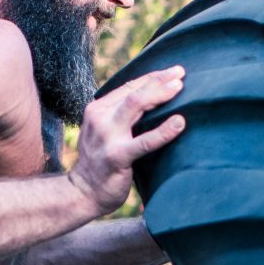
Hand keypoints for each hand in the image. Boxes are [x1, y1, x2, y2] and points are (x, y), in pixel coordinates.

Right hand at [69, 67, 185, 214]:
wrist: (83, 193)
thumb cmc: (101, 163)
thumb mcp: (105, 132)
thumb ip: (121, 116)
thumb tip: (153, 100)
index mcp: (97, 110)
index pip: (129, 87)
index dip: (152, 77)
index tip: (173, 72)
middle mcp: (99, 118)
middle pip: (133, 92)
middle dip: (158, 80)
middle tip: (180, 74)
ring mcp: (106, 137)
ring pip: (135, 106)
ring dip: (159, 94)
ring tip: (179, 88)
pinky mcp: (116, 156)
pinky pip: (144, 142)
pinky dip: (163, 131)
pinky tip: (179, 123)